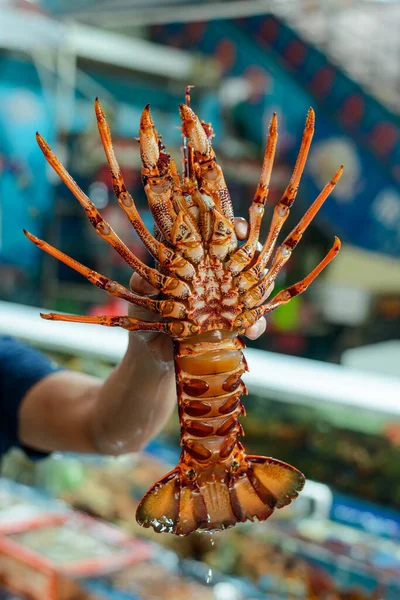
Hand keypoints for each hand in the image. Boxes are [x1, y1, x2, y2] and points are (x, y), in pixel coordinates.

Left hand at [128, 217, 270, 359]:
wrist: (153, 354)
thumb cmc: (145, 317)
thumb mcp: (142, 298)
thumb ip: (143, 285)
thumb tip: (147, 278)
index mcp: (195, 261)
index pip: (218, 234)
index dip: (232, 226)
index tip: (239, 228)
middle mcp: (215, 276)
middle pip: (245, 254)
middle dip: (256, 249)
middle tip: (257, 251)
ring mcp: (227, 299)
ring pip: (257, 284)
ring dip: (262, 288)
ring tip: (256, 296)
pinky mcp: (234, 323)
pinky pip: (254, 319)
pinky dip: (257, 325)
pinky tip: (251, 331)